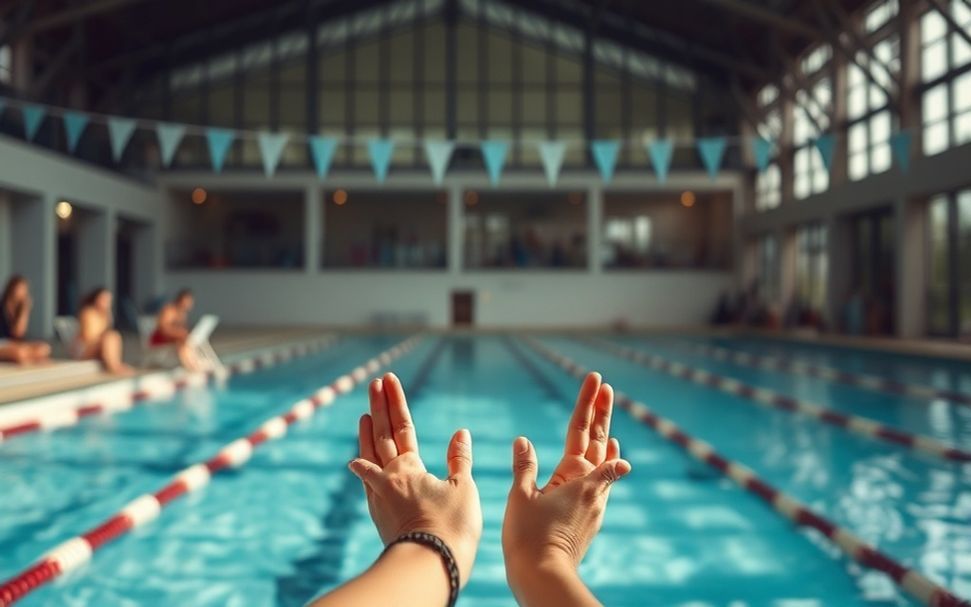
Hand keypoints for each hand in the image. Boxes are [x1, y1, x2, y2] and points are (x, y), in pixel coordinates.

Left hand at [348, 373, 482, 585]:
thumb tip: (461, 432)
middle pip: (381, 434)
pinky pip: (368, 482)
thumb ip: (460, 459)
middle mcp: (390, 476)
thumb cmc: (451, 528)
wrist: (428, 566)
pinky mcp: (379, 514)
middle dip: (378, 406)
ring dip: (367, 433)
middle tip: (373, 383)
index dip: (395, 401)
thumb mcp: (462, 488)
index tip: (388, 379)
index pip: (402, 425)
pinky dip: (362, 468)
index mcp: (411, 466)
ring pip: (370, 455)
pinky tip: (356, 462)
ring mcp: (380, 495)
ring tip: (364, 414)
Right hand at [502, 372, 630, 583]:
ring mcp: (594, 501)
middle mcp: (592, 485)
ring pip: (601, 459)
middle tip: (605, 385)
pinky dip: (607, 464)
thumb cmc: (529, 538)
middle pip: (598, 439)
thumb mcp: (522, 497)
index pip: (582, 429)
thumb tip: (523, 440)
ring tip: (609, 414)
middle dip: (601, 410)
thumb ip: (525, 466)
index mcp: (575, 475)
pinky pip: (602, 480)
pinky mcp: (590, 517)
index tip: (596, 380)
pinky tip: (612, 459)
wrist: (544, 577)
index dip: (589, 403)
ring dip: (603, 434)